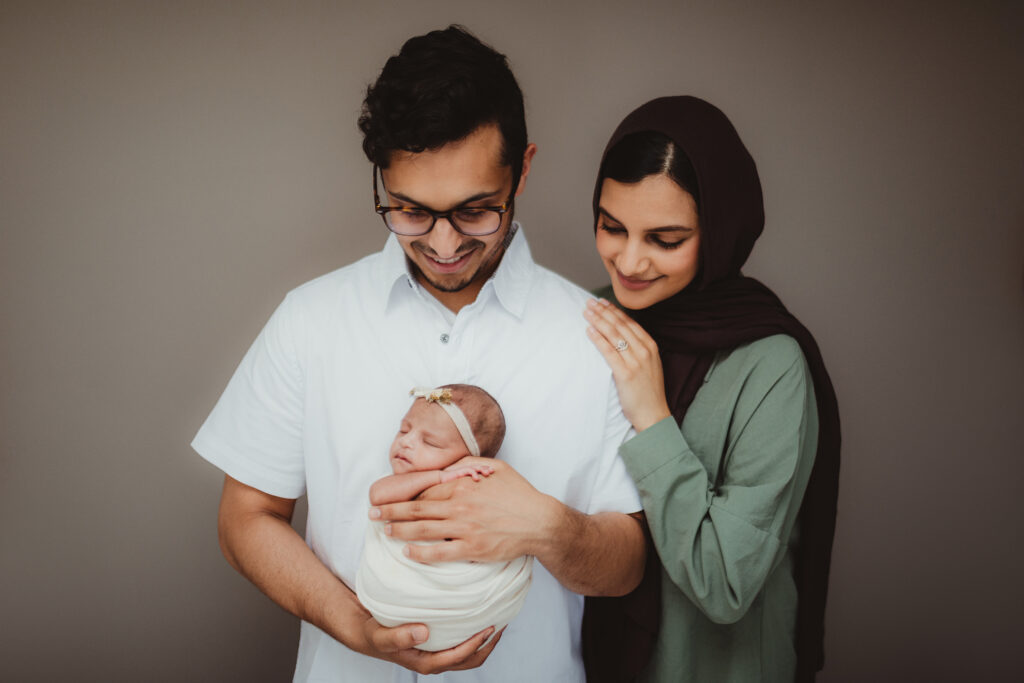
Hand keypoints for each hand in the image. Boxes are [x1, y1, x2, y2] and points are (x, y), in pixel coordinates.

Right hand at [358, 617, 502, 673]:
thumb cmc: (377, 636)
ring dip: (486, 642)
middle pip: (471, 660)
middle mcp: (436, 661)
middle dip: (488, 645)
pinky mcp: (440, 646)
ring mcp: (439, 655)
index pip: (458, 657)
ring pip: (470, 655)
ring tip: (498, 620)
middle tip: (501, 623)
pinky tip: (480, 617)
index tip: (488, 627)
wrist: (370, 635)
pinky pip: (463, 644)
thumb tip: (423, 632)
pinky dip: (476, 635)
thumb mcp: (382, 636)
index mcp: (426, 662)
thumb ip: (399, 636)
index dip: (475, 643)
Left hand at [371, 457, 555, 563]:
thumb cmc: (519, 494)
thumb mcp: (496, 468)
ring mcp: (465, 530)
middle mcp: (460, 507)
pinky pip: (440, 553)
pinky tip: (407, 552)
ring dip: (399, 531)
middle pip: (416, 510)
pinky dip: (421, 553)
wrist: (540, 522)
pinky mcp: (472, 550)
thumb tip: (447, 468)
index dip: (404, 495)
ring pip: (423, 531)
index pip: (425, 491)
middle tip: (372, 514)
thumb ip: (469, 465)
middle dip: (391, 512)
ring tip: (384, 531)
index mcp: (463, 486)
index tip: (388, 497)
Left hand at [584, 298, 671, 430]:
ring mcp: (636, 361)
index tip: (602, 302)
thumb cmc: (648, 392)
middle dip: (603, 311)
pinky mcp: (626, 373)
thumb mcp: (649, 365)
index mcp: (651, 346)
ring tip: (587, 312)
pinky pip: (609, 351)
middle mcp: (644, 350)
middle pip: (620, 325)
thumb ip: (638, 350)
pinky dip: (598, 339)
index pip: (629, 323)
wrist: (654, 414)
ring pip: (614, 335)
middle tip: (590, 302)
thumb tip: (621, 337)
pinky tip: (589, 330)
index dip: (614, 311)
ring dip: (598, 320)